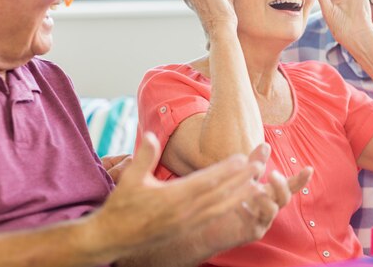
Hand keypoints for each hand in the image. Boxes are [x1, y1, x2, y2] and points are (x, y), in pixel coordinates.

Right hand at [89, 133, 266, 258]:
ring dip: (240, 195)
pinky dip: (228, 208)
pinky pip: (213, 217)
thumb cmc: (121, 206)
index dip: (226, 170)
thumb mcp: (129, 179)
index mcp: (172, 198)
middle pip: (219, 194)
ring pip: (220, 208)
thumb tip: (153, 135)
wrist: (112, 238)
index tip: (243, 159)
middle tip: (260, 167)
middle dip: (241, 180)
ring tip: (257, 184)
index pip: (206, 181)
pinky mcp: (186, 230)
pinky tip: (238, 201)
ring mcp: (187, 223)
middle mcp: (183, 212)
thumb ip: (144, 157)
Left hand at [196, 143, 312, 254]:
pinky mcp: (250, 233)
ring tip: (256, 190)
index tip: (309, 169)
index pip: (289, 186)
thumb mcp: (243, 179)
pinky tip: (238, 206)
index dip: (300, 179)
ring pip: (272, 212)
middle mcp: (269, 207)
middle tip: (273, 174)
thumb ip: (255, 164)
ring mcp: (261, 221)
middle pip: (284, 198)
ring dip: (266, 200)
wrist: (211, 225)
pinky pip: (254, 226)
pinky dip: (247, 214)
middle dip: (281, 186)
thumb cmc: (230, 200)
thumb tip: (266, 145)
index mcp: (269, 193)